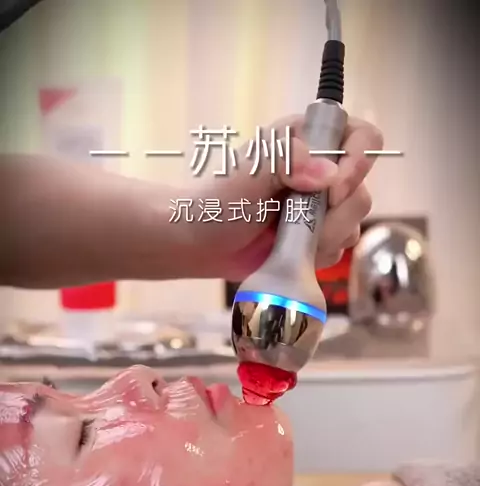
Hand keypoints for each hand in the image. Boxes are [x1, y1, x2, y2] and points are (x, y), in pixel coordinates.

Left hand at [187, 115, 382, 280]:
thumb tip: (329, 173)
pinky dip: (320, 255)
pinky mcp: (318, 237)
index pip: (364, 138)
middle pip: (362, 190)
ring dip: (327, 237)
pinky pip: (340, 248)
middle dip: (337, 214)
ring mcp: (322, 207)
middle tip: (301, 221)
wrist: (201, 243)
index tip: (333, 190)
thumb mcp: (249, 171)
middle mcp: (323, 171)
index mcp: (310, 140)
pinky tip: (293, 251)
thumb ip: (287, 160)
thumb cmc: (219, 200)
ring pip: (354, 223)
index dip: (359, 163)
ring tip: (289, 238)